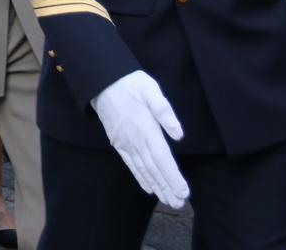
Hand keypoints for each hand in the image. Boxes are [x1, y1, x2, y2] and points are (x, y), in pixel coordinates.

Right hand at [92, 71, 189, 209]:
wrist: (101, 82)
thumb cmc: (129, 83)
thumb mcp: (150, 89)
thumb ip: (164, 110)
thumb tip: (178, 134)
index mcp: (145, 127)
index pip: (161, 157)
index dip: (172, 176)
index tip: (184, 191)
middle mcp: (134, 140)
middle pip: (153, 168)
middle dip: (167, 187)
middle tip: (179, 204)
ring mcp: (125, 143)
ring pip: (142, 169)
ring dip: (156, 186)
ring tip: (168, 201)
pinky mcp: (118, 143)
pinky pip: (131, 164)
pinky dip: (141, 178)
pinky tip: (149, 188)